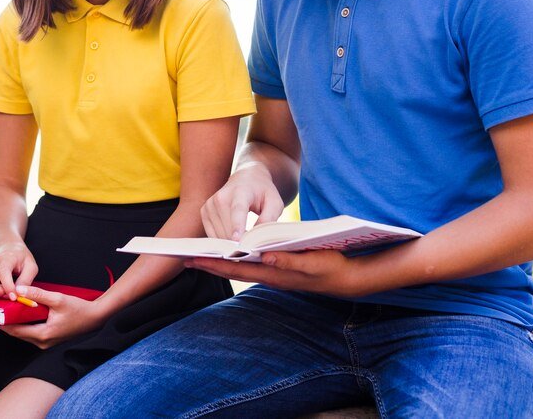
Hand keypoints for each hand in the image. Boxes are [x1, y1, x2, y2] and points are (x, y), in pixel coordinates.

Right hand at [0, 242, 37, 300]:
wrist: (10, 249)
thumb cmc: (21, 259)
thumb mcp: (31, 266)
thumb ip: (26, 280)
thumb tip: (18, 293)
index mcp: (6, 258)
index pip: (3, 272)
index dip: (8, 286)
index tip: (13, 297)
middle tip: (6, 295)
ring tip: (0, 294)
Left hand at [0, 285, 106, 349]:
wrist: (95, 318)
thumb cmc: (79, 309)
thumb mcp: (58, 299)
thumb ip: (38, 294)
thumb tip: (19, 290)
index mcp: (43, 334)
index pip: (15, 330)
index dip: (1, 323)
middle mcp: (43, 342)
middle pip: (17, 333)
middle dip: (4, 323)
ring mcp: (46, 342)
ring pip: (23, 333)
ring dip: (13, 323)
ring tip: (1, 311)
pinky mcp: (49, 339)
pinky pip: (31, 332)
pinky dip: (23, 324)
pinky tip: (18, 314)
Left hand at [185, 249, 366, 296]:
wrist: (347, 278)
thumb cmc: (331, 267)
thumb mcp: (311, 262)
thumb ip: (288, 260)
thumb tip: (263, 257)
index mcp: (274, 274)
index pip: (237, 269)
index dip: (214, 264)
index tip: (193, 259)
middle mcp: (269, 276)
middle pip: (233, 270)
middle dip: (209, 264)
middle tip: (185, 259)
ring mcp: (273, 274)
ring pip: (240, 268)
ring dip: (220, 263)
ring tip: (200, 255)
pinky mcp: (278, 269)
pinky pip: (250, 265)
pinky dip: (235, 260)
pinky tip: (229, 254)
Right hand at [201, 163, 284, 240]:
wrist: (246, 179)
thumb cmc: (262, 193)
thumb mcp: (275, 203)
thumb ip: (269, 219)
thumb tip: (257, 238)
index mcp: (241, 191)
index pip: (237, 210)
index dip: (237, 225)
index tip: (237, 240)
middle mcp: (221, 197)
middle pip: (227, 227)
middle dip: (239, 242)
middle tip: (252, 246)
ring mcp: (210, 204)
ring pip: (219, 234)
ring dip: (232, 242)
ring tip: (244, 238)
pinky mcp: (204, 211)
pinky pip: (212, 235)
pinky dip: (223, 240)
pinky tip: (233, 237)